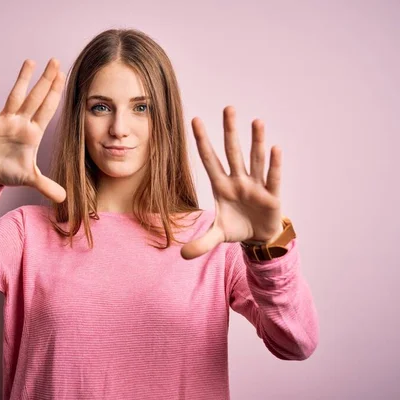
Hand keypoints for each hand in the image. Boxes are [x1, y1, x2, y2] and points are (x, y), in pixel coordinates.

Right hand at [0, 58, 66, 202]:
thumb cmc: (9, 173)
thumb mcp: (30, 179)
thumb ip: (47, 186)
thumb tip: (64, 199)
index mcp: (32, 132)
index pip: (47, 109)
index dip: (54, 94)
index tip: (63, 77)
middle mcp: (20, 123)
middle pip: (35, 98)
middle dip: (45, 80)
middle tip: (55, 61)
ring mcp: (4, 121)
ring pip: (15, 96)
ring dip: (22, 80)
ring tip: (30, 62)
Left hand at [181, 106, 284, 259]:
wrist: (259, 238)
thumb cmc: (237, 228)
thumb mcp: (218, 236)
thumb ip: (201, 243)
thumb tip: (182, 255)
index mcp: (221, 186)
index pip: (209, 160)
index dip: (202, 141)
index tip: (195, 120)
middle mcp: (238, 180)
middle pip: (232, 152)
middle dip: (230, 131)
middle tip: (228, 108)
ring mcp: (255, 186)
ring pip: (255, 160)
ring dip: (256, 142)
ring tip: (256, 121)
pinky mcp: (271, 195)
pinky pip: (273, 178)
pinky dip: (274, 165)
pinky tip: (276, 148)